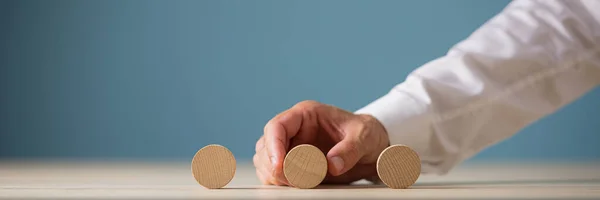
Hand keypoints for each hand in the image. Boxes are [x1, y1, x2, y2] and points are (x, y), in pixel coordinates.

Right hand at [253, 100, 388, 184]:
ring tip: (302, 183)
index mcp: (306, 115)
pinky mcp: (293, 165)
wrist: (372, 147)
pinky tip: (299, 186)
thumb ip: (350, 150)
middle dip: (275, 166)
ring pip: (266, 162)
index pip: (277, 126)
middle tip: (297, 180)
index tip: (280, 166)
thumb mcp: (365, 137)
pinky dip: (281, 184)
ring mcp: (291, 148)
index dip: (274, 146)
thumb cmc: (366, 134)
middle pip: (266, 147)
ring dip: (277, 177)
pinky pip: (276, 175)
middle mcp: (293, 130)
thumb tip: (332, 165)